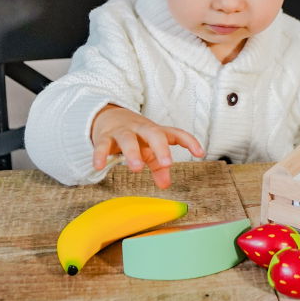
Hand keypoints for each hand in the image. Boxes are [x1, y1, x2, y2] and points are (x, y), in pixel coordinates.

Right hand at [90, 104, 204, 187]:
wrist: (108, 116)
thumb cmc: (135, 135)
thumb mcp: (148, 149)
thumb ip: (158, 166)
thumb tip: (166, 185)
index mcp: (156, 131)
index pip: (176, 133)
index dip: (189, 141)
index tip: (200, 153)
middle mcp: (141, 129)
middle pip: (153, 133)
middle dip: (161, 147)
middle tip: (167, 163)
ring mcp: (122, 131)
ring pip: (128, 138)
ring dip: (133, 153)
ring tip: (137, 168)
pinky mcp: (104, 136)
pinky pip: (101, 144)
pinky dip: (100, 155)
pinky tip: (98, 166)